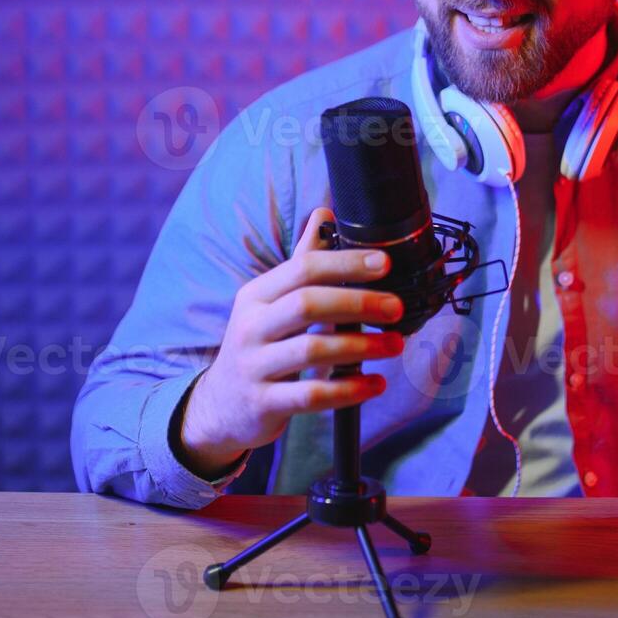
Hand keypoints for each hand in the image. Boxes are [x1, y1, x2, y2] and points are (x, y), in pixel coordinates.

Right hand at [176, 206, 404, 477]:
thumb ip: (301, 262)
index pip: (302, 268)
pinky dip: (349, 389)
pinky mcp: (264, 403)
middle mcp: (251, 326)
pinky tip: (376, 383)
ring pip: (311, 349)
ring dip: (361, 346)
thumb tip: (326, 211)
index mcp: (256, 295)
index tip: (384, 263)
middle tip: (396, 308)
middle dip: (358, 301)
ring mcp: (255, 366)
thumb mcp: (269, 302)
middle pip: (307, 303)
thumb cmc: (258, 344)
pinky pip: (311, 394)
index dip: (345, 262)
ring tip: (395, 345)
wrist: (220, 405)